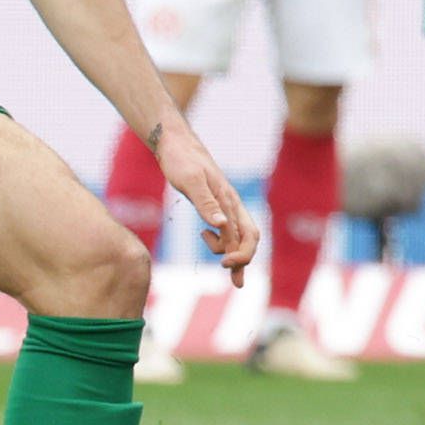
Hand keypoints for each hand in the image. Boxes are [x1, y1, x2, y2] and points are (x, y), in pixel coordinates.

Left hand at [158, 121, 256, 283]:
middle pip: (250, 238)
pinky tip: (204, 236)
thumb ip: (205, 204)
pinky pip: (225, 228)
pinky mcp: (214, 203)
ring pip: (238, 236)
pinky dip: (220, 240)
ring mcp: (223, 204)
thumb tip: (220, 227)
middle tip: (235, 281)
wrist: (175, 143)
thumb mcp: (191, 181)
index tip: (223, 265)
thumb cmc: (182, 160)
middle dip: (244, 260)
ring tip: (213, 256)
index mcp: (229, 201)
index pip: (245, 236)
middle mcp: (230, 204)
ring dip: (231, 252)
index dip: (239, 256)